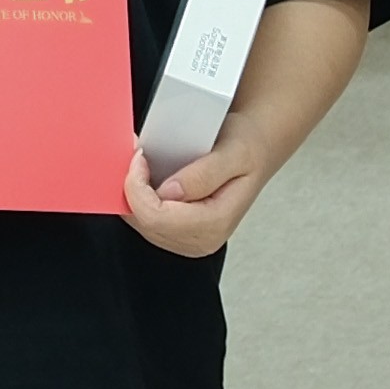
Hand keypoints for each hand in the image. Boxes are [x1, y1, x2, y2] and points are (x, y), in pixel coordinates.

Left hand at [122, 135, 271, 258]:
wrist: (255, 152)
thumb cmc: (246, 149)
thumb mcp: (233, 153)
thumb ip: (203, 174)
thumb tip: (169, 192)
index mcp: (216, 223)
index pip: (155, 216)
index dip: (137, 186)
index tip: (140, 157)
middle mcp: (202, 238)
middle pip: (143, 221)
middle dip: (133, 187)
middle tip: (139, 156)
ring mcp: (190, 240)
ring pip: (139, 223)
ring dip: (134, 193)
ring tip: (145, 165)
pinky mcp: (179, 234)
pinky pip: (145, 220)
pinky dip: (139, 198)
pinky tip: (148, 179)